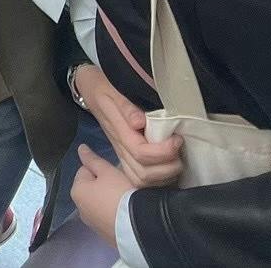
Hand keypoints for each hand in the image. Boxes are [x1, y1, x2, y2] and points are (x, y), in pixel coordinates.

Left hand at [72, 144, 134, 248]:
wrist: (138, 228)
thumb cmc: (120, 194)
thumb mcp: (108, 172)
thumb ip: (93, 159)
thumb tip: (80, 148)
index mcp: (76, 191)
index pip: (85, 170)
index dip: (100, 169)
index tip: (115, 173)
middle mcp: (79, 208)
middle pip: (91, 188)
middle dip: (103, 185)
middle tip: (121, 185)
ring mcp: (91, 223)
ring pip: (99, 203)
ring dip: (108, 199)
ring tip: (125, 199)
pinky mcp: (104, 234)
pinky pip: (107, 217)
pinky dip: (113, 213)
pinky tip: (126, 213)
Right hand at [73, 64, 183, 187]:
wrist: (91, 90)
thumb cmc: (106, 89)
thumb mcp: (114, 91)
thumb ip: (127, 107)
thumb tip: (140, 122)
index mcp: (119, 131)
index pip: (141, 153)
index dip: (164, 150)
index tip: (177, 138)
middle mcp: (120, 148)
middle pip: (144, 173)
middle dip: (167, 167)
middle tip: (179, 150)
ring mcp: (123, 155)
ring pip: (143, 180)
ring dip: (165, 175)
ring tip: (177, 158)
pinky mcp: (127, 158)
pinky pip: (141, 179)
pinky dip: (159, 179)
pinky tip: (169, 166)